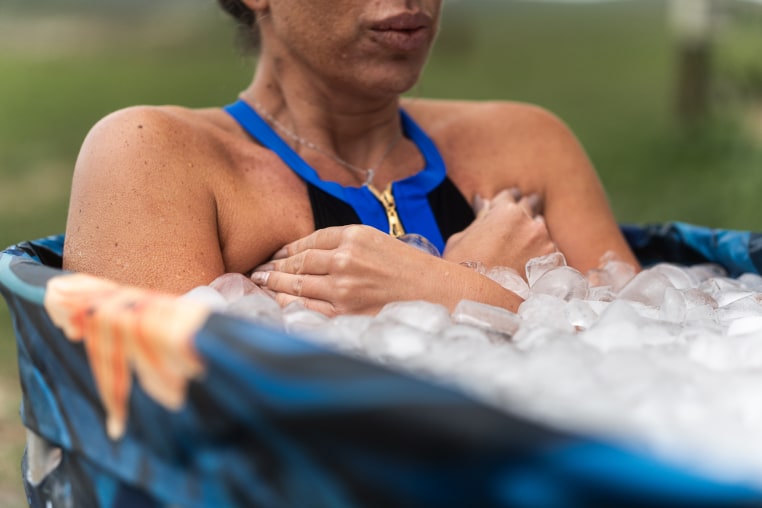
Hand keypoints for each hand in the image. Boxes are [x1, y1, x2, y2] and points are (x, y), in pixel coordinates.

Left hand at [250, 225, 446, 315]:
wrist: (440, 294)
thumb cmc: (412, 269)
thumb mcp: (379, 242)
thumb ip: (347, 244)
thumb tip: (311, 255)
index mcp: (355, 235)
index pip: (309, 240)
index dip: (287, 249)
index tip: (275, 255)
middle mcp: (345, 259)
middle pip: (298, 262)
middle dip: (274, 267)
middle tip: (257, 271)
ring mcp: (343, 288)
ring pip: (297, 285)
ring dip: (274, 285)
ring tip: (260, 284)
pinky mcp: (345, 313)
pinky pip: (306, 308)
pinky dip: (288, 305)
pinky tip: (278, 303)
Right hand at [443, 188, 555, 272]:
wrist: (478, 302)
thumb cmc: (462, 270)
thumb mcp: (460, 238)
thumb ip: (479, 218)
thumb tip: (484, 204)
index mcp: (505, 211)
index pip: (509, 196)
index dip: (503, 204)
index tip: (502, 212)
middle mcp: (530, 222)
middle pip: (530, 209)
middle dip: (521, 218)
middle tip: (512, 232)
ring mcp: (544, 243)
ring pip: (541, 233)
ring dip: (532, 240)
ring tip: (517, 258)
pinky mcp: (553, 264)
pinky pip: (549, 255)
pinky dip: (540, 259)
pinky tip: (525, 271)